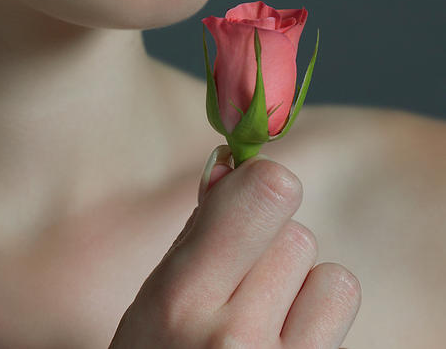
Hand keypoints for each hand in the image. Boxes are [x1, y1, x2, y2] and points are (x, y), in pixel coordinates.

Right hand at [109, 149, 360, 347]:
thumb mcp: (153, 302)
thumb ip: (196, 233)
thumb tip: (235, 162)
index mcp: (180, 301)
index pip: (267, 192)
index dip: (259, 187)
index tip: (245, 201)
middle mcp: (236, 340)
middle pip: (297, 233)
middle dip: (270, 249)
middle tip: (240, 286)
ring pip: (332, 278)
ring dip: (303, 291)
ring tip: (266, 322)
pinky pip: (340, 320)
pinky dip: (317, 327)